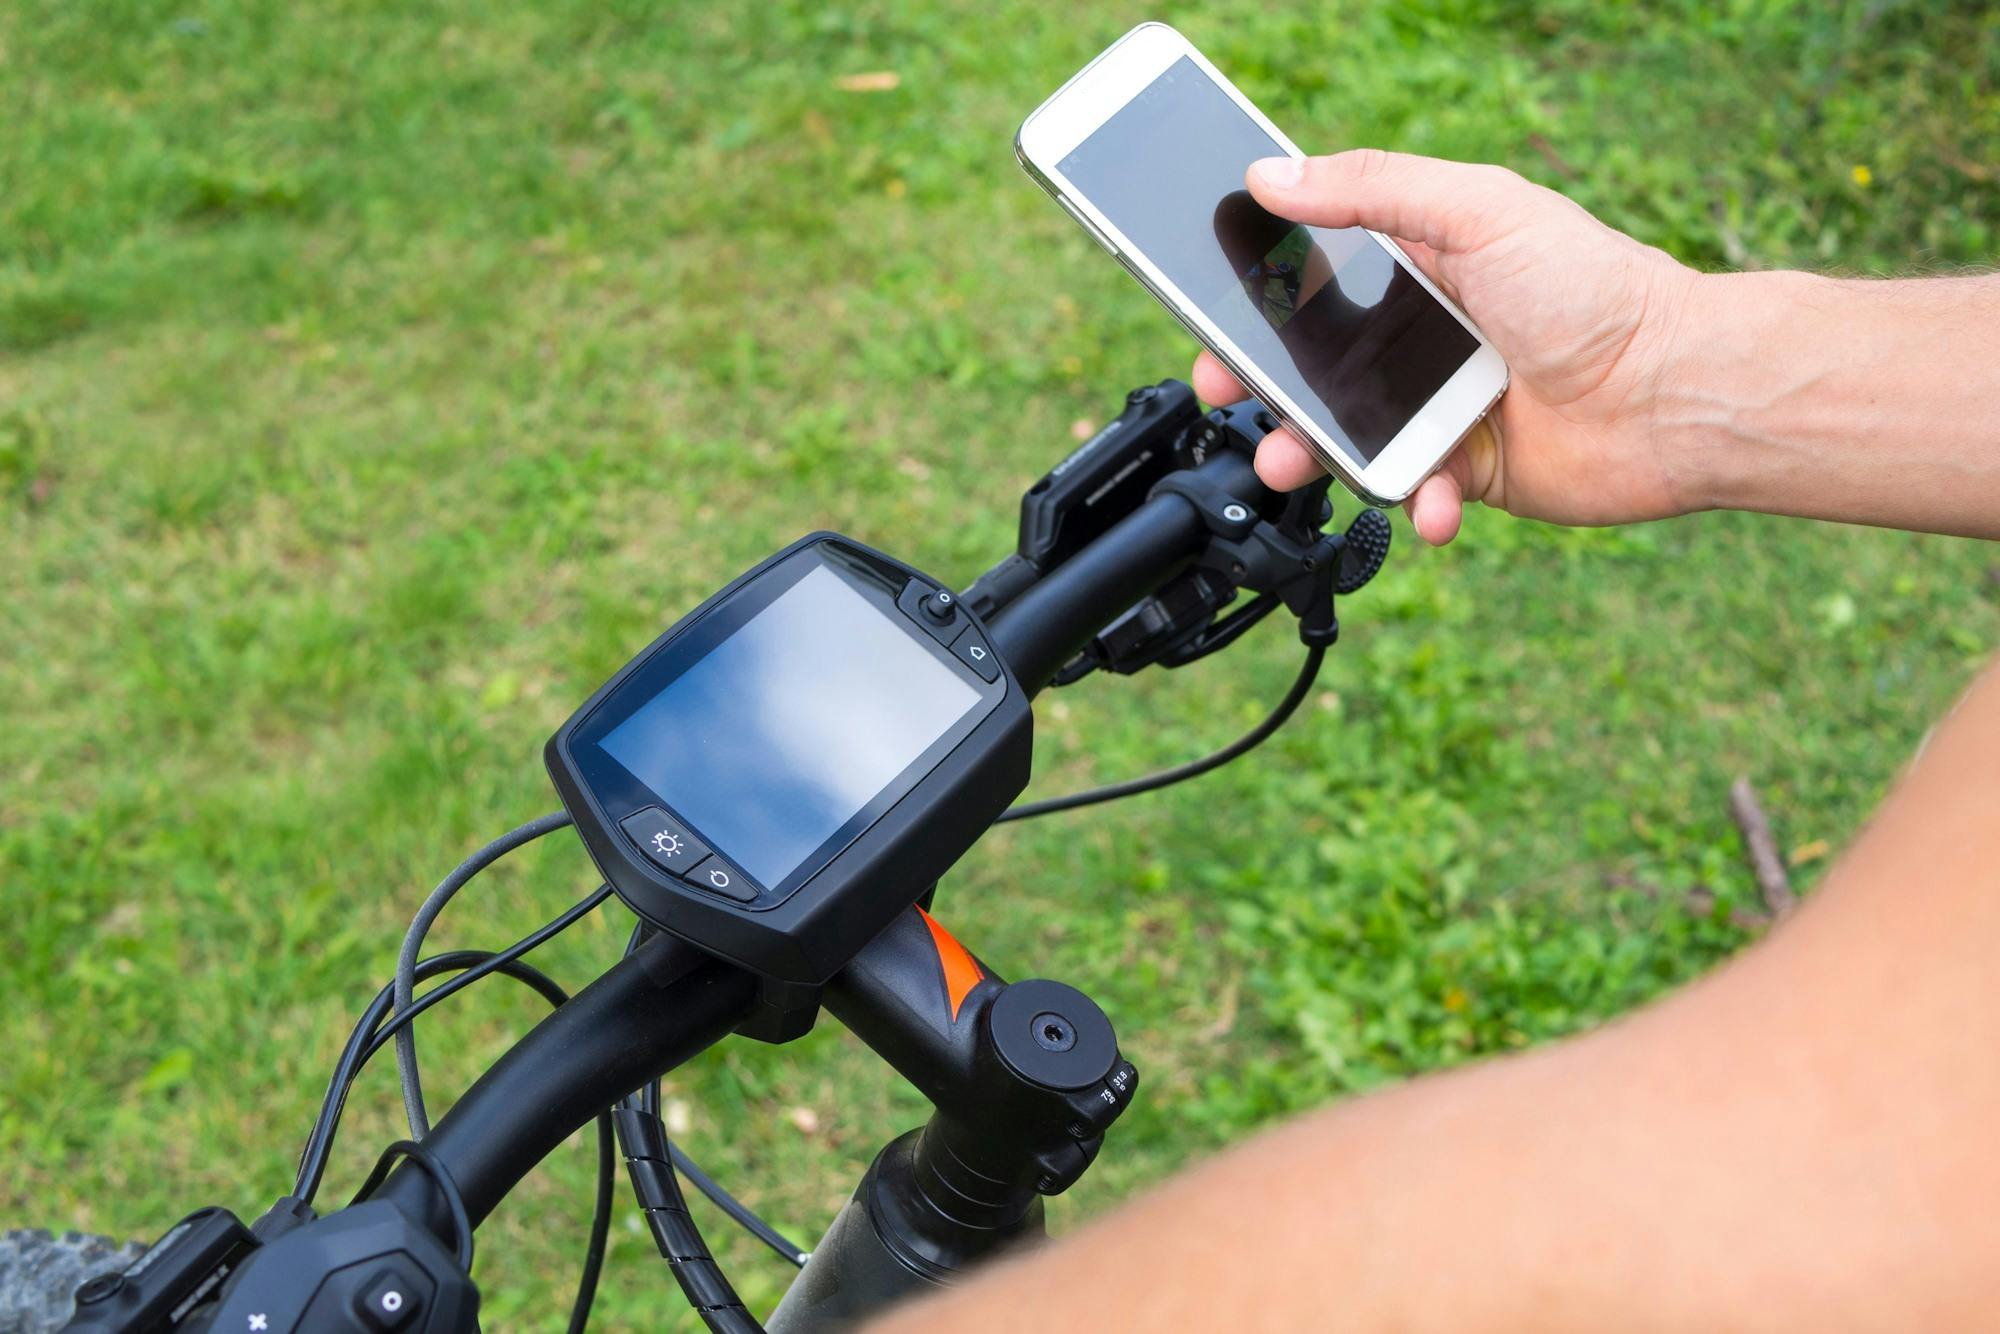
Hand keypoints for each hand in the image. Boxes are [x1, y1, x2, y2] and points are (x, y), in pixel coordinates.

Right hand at [1195, 150, 1701, 544]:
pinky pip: (1412, 494)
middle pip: (1313, 365)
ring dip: (1311, 453)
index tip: (1209, 317)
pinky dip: (1411, 505)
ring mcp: (1441, 406)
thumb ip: (1371, 190)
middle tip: (1227, 395)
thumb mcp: (1477, 211)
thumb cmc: (1594, 289)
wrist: (1678, 392)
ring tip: (1293, 461)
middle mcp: (1424, 336)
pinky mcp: (1467, 470)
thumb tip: (1269, 174)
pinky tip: (1431, 502)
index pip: (1314, 277)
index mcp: (1421, 265)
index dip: (1254, 299)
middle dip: (1261, 385)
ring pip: (1347, 437)